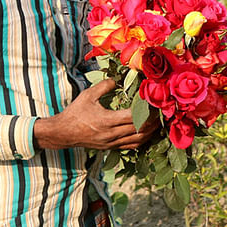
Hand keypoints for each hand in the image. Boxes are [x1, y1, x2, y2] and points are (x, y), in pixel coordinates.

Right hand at [33, 79, 156, 150]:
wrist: (63, 133)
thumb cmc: (75, 112)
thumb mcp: (88, 95)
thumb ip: (105, 86)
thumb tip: (119, 79)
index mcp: (106, 120)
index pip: (133, 117)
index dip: (146, 111)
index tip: (155, 103)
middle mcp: (111, 134)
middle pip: (139, 129)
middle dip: (153, 122)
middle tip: (162, 112)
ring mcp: (112, 142)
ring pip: (138, 140)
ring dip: (150, 132)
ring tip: (159, 123)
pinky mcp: (111, 147)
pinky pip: (131, 146)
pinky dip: (142, 140)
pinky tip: (147, 134)